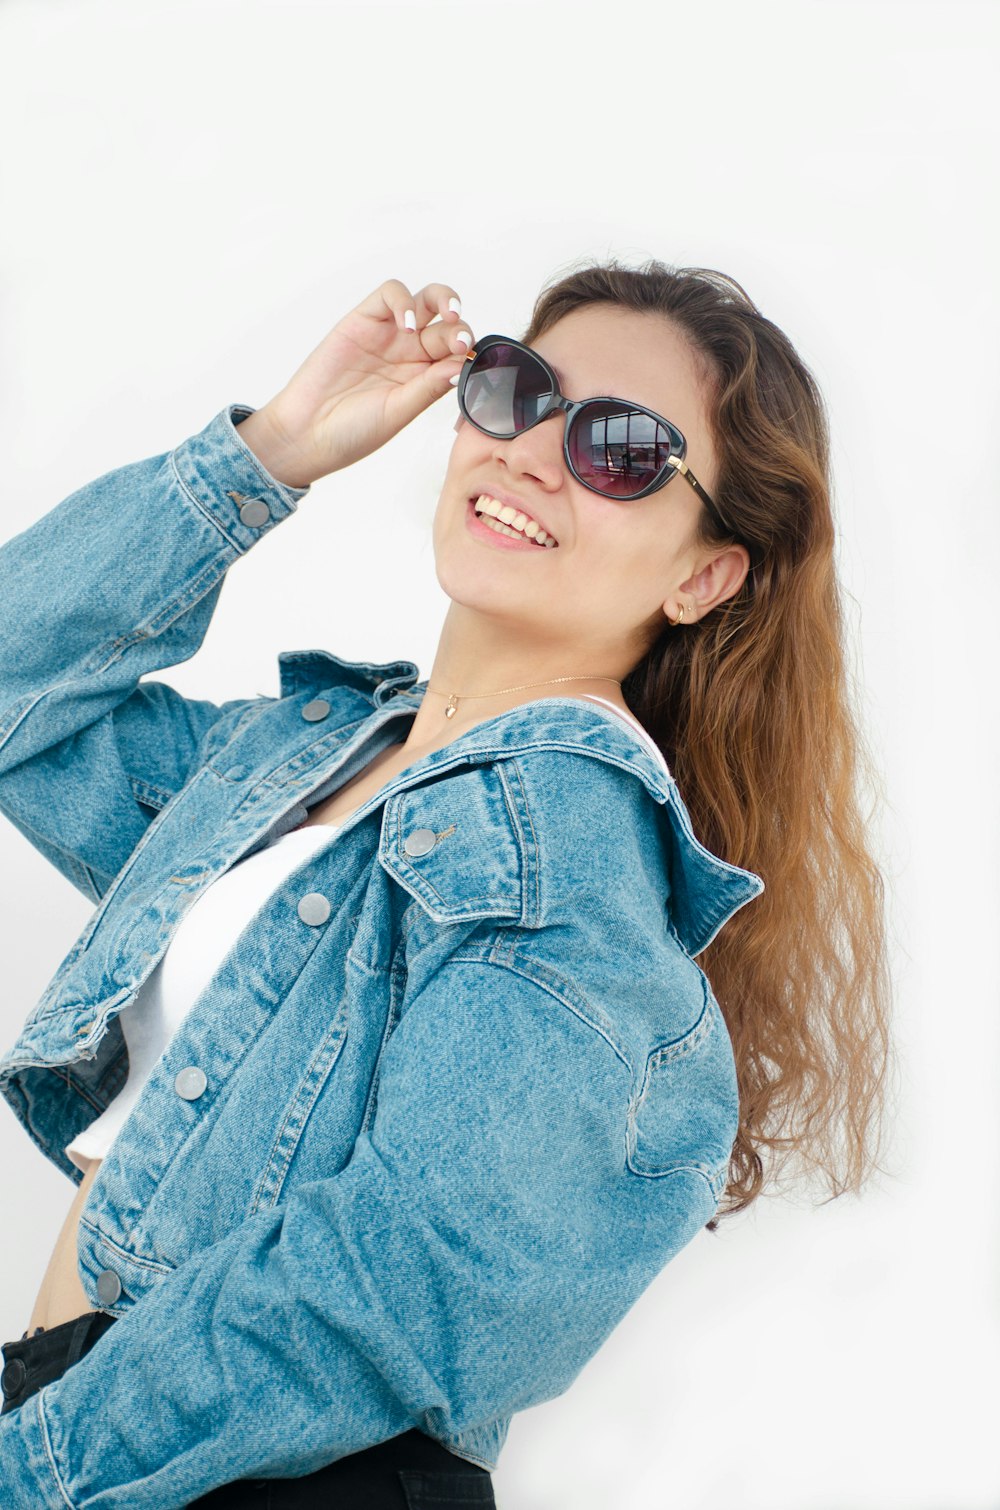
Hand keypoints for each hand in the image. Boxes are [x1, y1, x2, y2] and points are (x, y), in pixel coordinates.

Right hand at [239, 279, 472, 487]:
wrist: (307, 433)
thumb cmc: (352, 432)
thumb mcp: (398, 412)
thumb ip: (428, 387)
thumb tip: (461, 365)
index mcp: (425, 378)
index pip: (457, 354)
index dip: (468, 353)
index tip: (469, 362)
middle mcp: (411, 353)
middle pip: (447, 324)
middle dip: (460, 327)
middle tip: (460, 339)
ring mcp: (388, 335)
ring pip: (425, 301)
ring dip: (443, 301)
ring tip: (448, 317)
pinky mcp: (363, 320)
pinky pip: (390, 294)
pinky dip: (403, 301)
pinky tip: (405, 324)